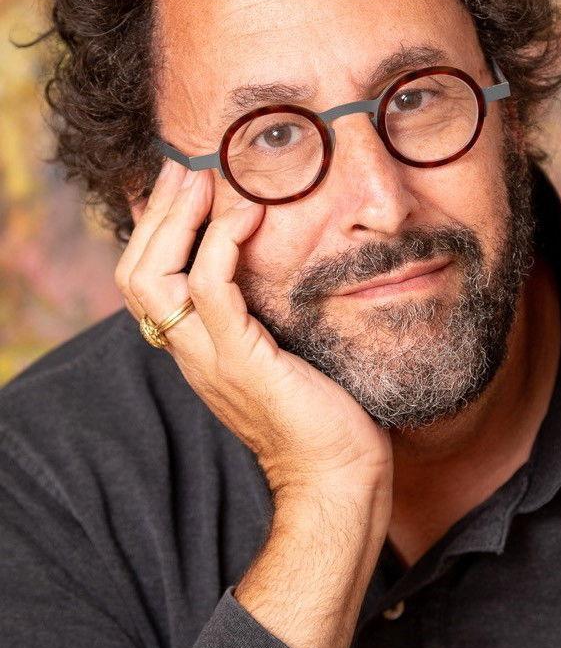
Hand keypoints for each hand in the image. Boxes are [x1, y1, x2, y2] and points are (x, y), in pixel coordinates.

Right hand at [115, 161, 393, 504]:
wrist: (339, 479)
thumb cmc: (324, 415)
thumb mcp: (281, 353)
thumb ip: (263, 316)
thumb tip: (275, 267)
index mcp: (196, 351)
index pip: (144, 284)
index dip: (151, 231)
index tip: (177, 185)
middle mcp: (190, 354)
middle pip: (135, 275)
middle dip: (155, 213)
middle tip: (184, 168)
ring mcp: (210, 359)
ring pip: (154, 278)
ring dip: (176, 220)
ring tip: (202, 179)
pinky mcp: (242, 361)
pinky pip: (210, 291)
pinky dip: (221, 245)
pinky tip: (248, 215)